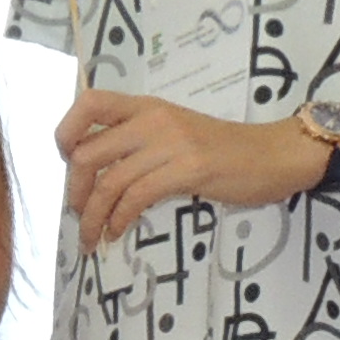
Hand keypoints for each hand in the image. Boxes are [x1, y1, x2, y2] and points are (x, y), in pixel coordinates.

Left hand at [53, 91, 311, 246]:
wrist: (273, 155)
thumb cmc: (223, 150)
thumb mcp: (174, 134)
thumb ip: (138, 142)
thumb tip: (96, 171)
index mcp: (146, 106)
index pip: (89, 102)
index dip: (66, 130)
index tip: (67, 161)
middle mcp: (153, 119)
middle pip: (88, 151)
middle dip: (74, 189)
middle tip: (79, 212)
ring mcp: (171, 143)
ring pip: (109, 182)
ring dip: (93, 216)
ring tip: (92, 237)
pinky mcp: (188, 169)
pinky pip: (136, 197)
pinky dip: (119, 220)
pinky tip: (117, 232)